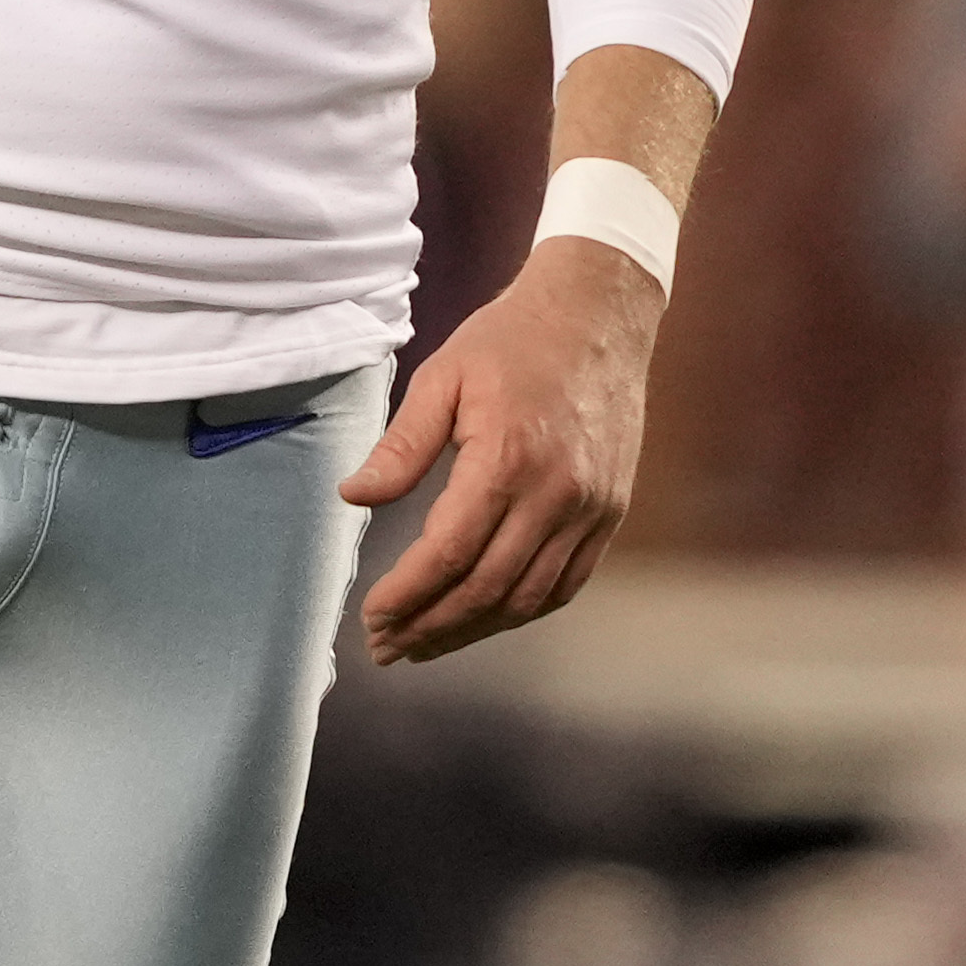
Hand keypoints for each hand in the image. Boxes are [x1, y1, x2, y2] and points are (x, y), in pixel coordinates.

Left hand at [347, 230, 662, 664]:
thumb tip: (353, 497)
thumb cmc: (510, 341)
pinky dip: (524, 610)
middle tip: (387, 648)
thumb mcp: (441, 378)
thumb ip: (401, 446)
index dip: (408, 595)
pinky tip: (485, 617)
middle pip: (489, 588)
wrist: (600, 317)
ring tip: (425, 644)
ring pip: (531, 597)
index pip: (451, 553)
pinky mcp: (612, 513)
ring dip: (475, 629)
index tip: (371, 618)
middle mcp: (558, 496)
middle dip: (432, 627)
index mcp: (508, 460)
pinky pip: (568, 582)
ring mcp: (593, 510)